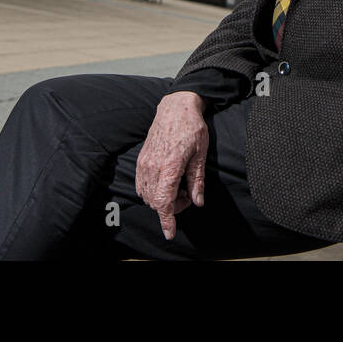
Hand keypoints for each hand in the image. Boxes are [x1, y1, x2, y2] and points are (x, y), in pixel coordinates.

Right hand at [135, 91, 208, 239]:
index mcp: (170, 167)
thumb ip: (197, 180)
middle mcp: (153, 167)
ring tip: (179, 186)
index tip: (169, 234)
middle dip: (171, 207)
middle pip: (156, 202)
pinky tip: (167, 181)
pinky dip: (153, 190)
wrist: (175, 107)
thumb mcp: (201, 154)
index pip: (164, 202)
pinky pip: (142, 184)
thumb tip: (198, 202)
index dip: (167, 221)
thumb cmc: (192, 128)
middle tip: (187, 194)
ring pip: (148, 195)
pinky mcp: (141, 159)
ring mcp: (145, 163)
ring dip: (162, 199)